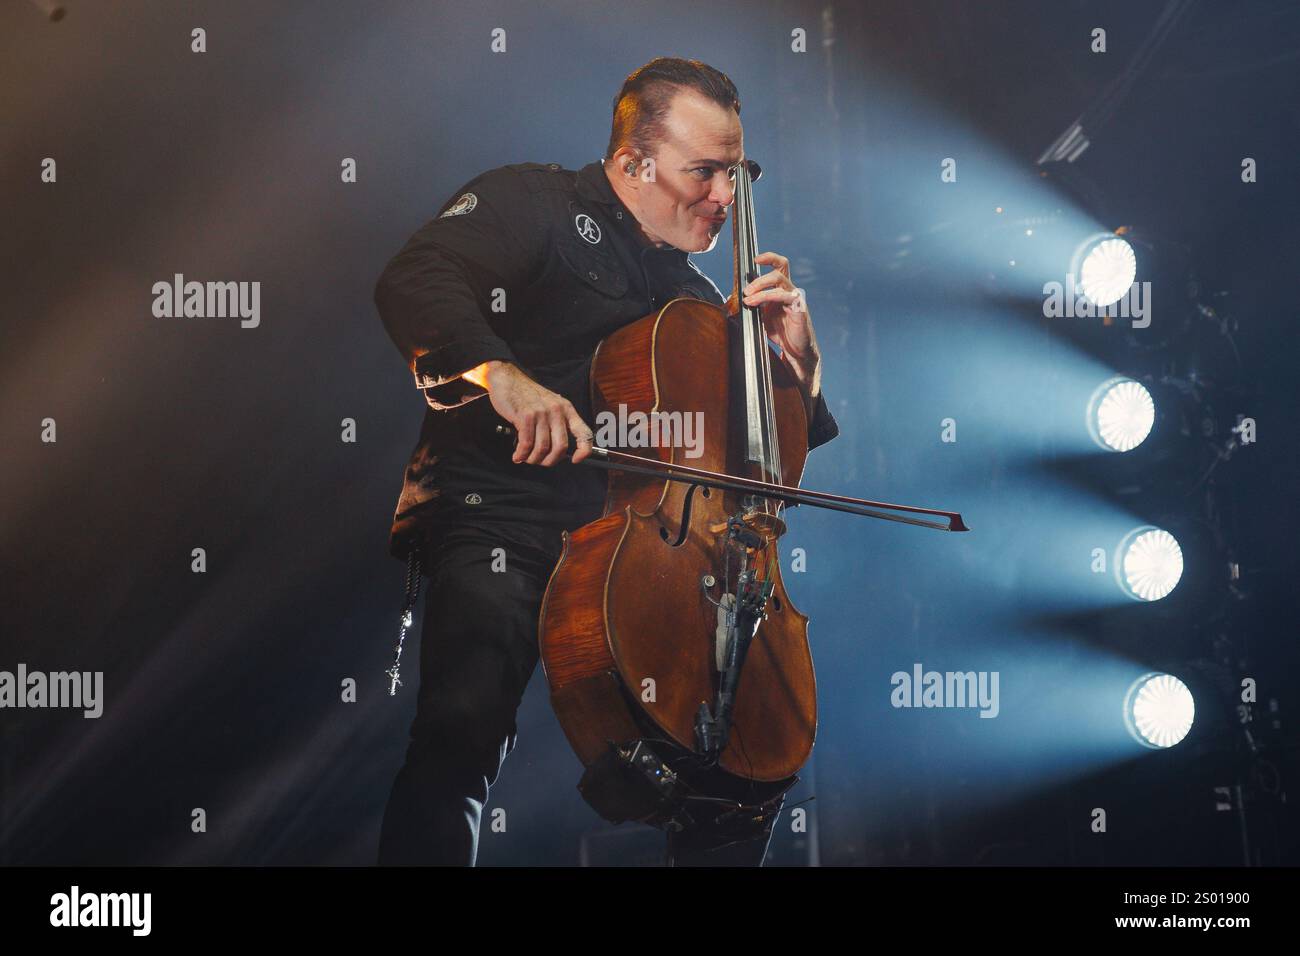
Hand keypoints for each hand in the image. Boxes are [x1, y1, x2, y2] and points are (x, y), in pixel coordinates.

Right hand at [467, 361, 594, 465]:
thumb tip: (557, 451)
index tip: (575, 460)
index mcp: (567, 409)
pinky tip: (517, 455)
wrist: (507, 379)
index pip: (584, 433)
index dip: (584, 450)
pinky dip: (521, 454)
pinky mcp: (525, 416)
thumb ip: (556, 424)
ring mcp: (541, 413)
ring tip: (526, 457)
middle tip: (540, 461)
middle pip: (561, 447)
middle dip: (550, 460)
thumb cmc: (527, 395)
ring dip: (533, 459)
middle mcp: (557, 410)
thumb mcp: (550, 405)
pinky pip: (526, 443)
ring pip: (542, 448)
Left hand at [738, 251, 821, 402]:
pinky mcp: (800, 308)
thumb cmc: (779, 333)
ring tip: (748, 299)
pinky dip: (768, 297)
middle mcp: (790, 290)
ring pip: (780, 280)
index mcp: (781, 289)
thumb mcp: (760, 316)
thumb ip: (750, 305)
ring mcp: (796, 298)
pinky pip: (785, 295)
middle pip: (780, 269)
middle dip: (760, 277)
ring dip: (761, 288)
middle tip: (746, 290)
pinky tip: (756, 305)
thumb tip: (731, 298)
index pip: (779, 265)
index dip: (769, 257)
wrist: (795, 351)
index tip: (755, 259)